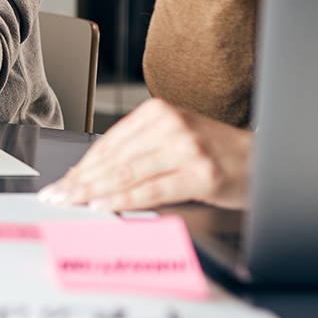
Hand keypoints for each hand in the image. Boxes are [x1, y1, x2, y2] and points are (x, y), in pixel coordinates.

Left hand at [38, 98, 252, 210]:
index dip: (82, 164)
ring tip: (73, 203)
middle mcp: (171, 125)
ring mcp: (186, 148)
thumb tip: (92, 173)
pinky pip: (152, 189)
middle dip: (81, 180)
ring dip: (95, 191)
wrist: (261, 161)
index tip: (62, 180)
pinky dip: (124, 199)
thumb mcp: (174, 139)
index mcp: (159, 112)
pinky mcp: (200, 173)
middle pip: (114, 158)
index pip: (110, 142)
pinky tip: (104, 205)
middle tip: (56, 195)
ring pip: (128, 173)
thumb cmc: (214, 154)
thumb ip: (139, 149)